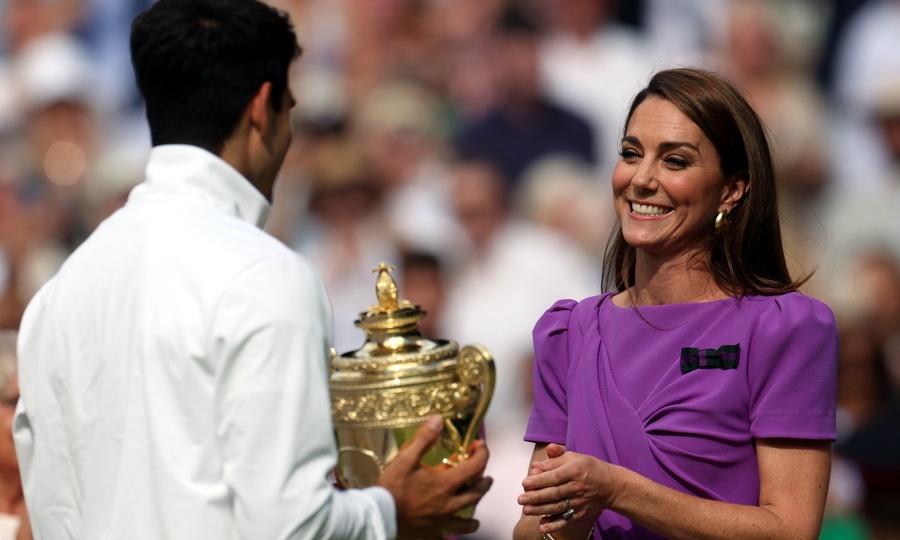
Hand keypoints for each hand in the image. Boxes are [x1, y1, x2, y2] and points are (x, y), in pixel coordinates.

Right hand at [377, 415, 491, 539]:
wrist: (379, 516)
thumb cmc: (392, 487)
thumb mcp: (406, 458)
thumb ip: (424, 438)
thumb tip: (439, 419)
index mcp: (446, 484)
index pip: (475, 466)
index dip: (482, 453)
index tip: (480, 445)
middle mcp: (450, 504)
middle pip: (477, 493)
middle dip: (484, 480)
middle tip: (484, 473)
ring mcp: (442, 521)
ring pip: (468, 519)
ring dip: (475, 508)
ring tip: (476, 501)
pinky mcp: (432, 533)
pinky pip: (447, 535)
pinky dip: (453, 532)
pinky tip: (452, 529)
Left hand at [518, 444, 613, 536]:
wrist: (611, 485)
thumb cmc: (589, 468)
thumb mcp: (574, 457)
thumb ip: (555, 458)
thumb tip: (537, 464)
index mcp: (575, 470)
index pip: (554, 476)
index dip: (539, 480)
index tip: (524, 483)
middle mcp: (577, 487)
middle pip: (554, 493)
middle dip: (536, 497)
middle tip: (520, 499)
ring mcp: (580, 502)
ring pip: (558, 507)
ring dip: (541, 510)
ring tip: (526, 510)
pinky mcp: (582, 514)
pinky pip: (567, 521)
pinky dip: (555, 525)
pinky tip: (543, 526)